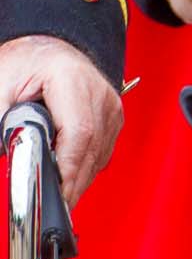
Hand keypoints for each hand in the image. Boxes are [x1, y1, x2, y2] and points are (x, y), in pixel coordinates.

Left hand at [0, 35, 122, 206]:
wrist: (44, 50)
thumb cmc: (22, 65)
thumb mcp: (0, 91)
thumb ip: (4, 124)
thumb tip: (13, 156)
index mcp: (71, 78)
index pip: (79, 131)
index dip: (69, 167)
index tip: (57, 193)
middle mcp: (99, 91)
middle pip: (92, 147)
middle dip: (74, 182)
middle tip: (56, 208)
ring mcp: (111, 103)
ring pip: (101, 153)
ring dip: (81, 178)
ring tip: (60, 197)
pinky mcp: (113, 115)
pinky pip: (103, 150)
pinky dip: (87, 168)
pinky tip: (70, 177)